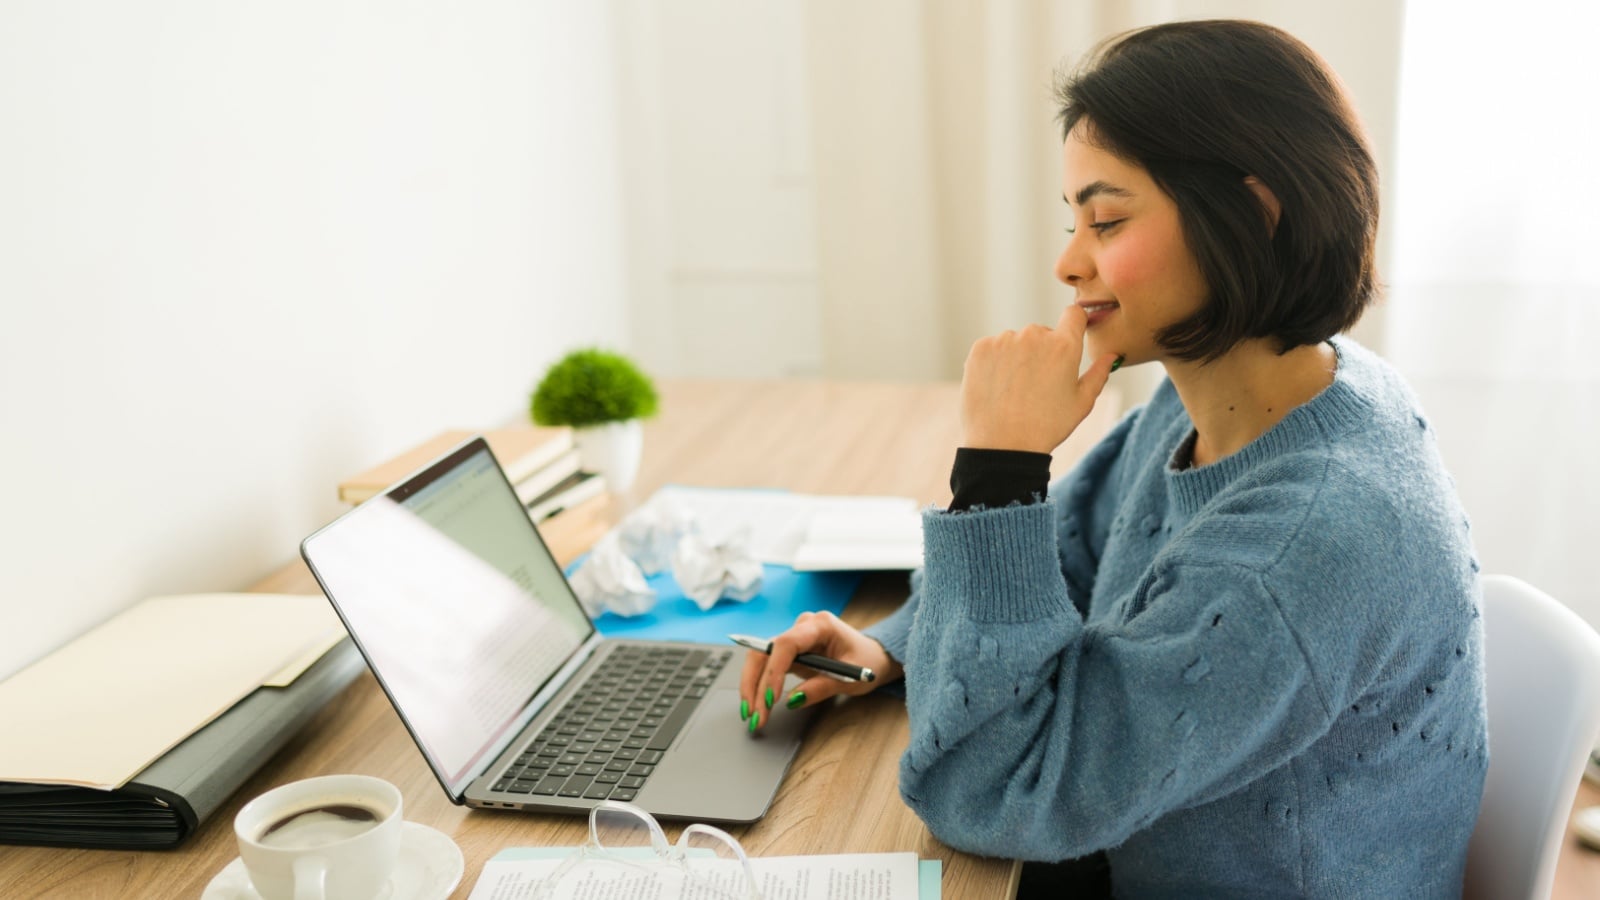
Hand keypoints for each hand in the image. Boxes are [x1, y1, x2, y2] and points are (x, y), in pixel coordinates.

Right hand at [738, 611, 901, 731]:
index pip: (786, 643)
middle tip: (754, 715)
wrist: (872, 656)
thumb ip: (821, 687)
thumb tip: (792, 700)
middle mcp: (802, 627)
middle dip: (756, 685)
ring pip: (760, 659)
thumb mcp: (850, 678)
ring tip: (751, 715)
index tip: (770, 699)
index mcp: (820, 625)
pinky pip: (767, 666)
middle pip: (766, 651)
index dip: (774, 671)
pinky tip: (756, 706)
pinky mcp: (789, 652)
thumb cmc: (866, 662)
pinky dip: (759, 686)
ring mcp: (794, 638)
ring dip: (752, 687)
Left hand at [959, 305, 1119, 452]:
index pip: (1073, 314)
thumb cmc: (1047, 426)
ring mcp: (1005, 340)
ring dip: (1017, 357)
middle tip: (1037, 384)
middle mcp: (1034, 335)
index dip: (1073, 323)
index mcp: (1064, 345)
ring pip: (1015, 341)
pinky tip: (998, 387)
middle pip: (1042, 332)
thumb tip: (1112, 355)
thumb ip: (1099, 373)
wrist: (1002, 445)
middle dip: (1042, 351)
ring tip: (1015, 390)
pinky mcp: (980, 348)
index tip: (1070, 335)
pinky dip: (994, 362)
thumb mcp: (1082, 403)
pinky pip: (992, 348)